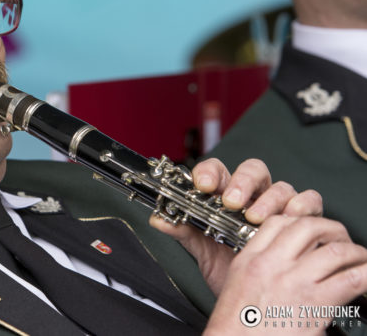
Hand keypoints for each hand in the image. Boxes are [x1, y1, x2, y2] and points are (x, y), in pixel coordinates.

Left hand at [149, 158, 321, 293]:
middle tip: (232, 202)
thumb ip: (183, 231)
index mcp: (224, 196)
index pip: (218, 171)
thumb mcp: (202, 250)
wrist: (252, 295)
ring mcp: (278, 205)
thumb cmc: (228, 265)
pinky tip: (292, 217)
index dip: (210, 172)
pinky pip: (308, 200)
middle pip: (252, 171)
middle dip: (242, 183)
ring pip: (280, 186)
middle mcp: (253, 196)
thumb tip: (158, 219)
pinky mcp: (301, 217)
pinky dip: (302, 206)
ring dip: (269, 200)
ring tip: (257, 218)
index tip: (204, 185)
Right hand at [205, 215, 366, 334]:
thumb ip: (259, 271)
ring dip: (356, 253)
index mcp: (250, 261)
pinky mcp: (315, 303)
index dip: (300, 220)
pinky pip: (352, 279)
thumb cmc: (237, 331)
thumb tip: (285, 266)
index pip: (277, 223)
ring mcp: (293, 281)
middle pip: (307, 227)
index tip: (311, 231)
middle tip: (340, 240)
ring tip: (361, 260)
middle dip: (331, 229)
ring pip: (336, 250)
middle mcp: (271, 265)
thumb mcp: (236, 289)